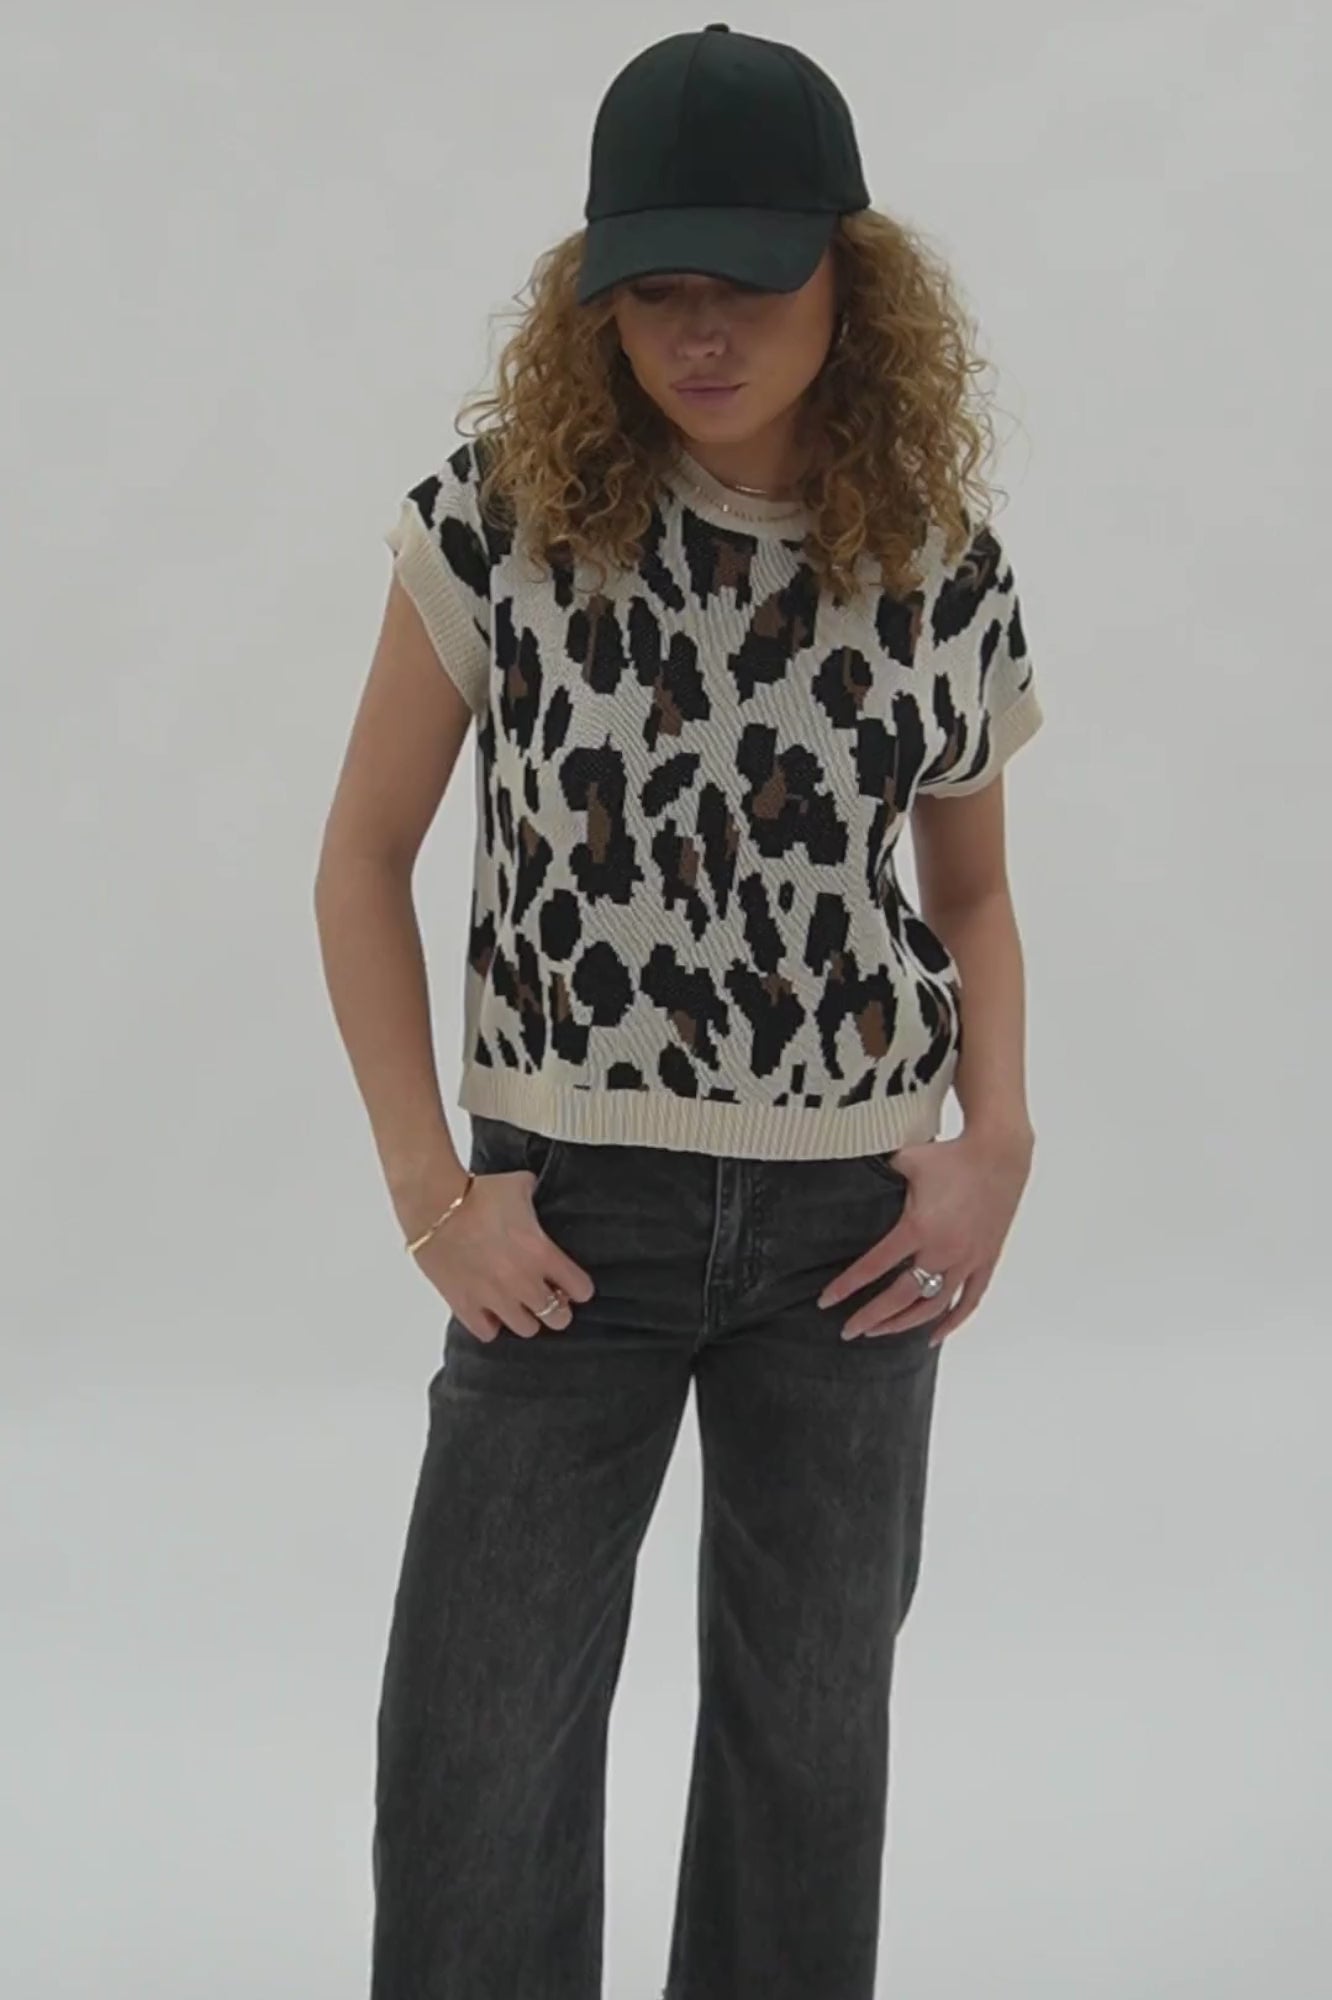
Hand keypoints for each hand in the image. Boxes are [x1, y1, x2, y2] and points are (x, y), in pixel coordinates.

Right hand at [412, 1167, 595, 1342]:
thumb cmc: (476, 1193)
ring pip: (526, 1329)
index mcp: (542, 1253)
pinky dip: (491, 1324)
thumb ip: (534, 1194)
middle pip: (558, 1318)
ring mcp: (494, 1297)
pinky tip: (489, 1310)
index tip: (571, 1283)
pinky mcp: (465, 1304)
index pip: (581, 1289)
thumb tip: (535, 1189)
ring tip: (519, 1305)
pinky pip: (487, 1332)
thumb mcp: (518, 1185)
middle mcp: (523, 1281)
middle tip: (547, 1298)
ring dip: (526, 1318)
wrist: (435, 1204)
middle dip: (557, 1309)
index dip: (579, 1288)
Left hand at [818, 1127, 1033, 1346]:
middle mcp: (942, 1250)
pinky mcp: (985, 1260)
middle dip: (871, 1317)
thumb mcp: (905, 1161)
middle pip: (900, 1297)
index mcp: (918, 1227)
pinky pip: (969, 1301)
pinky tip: (932, 1337)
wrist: (999, 1153)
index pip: (874, 1267)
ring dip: (904, 1323)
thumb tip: (846, 1177)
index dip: (847, 1287)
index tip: (826, 1302)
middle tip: (848, 1331)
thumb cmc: (949, 1155)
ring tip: (879, 1331)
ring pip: (933, 1306)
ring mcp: (967, 1259)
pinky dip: (951, 1322)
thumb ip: (876, 1174)